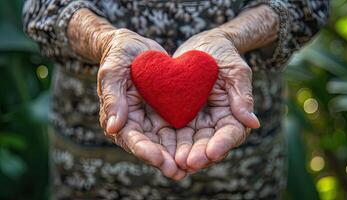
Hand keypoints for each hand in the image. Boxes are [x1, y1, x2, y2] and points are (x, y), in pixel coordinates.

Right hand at [97, 28, 185, 179]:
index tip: (160, 159)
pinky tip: (201, 146)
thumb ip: (112, 98)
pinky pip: (178, 128)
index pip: (131, 139)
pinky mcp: (167, 112)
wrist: (136, 46)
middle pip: (151, 146)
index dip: (145, 150)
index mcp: (119, 117)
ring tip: (194, 165)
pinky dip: (187, 139)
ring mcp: (152, 119)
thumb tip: (112, 128)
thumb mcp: (113, 71)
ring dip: (178, 154)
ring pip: (166, 142)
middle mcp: (136, 123)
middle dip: (165, 159)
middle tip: (180, 171)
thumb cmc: (119, 54)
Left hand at [173, 29, 259, 171]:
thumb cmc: (222, 54)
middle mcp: (214, 122)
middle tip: (189, 163)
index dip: (222, 144)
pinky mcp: (179, 117)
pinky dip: (169, 143)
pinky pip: (174, 132)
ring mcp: (196, 121)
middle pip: (209, 144)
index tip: (212, 153)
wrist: (201, 46)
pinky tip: (161, 151)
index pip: (230, 133)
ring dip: (184, 154)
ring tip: (175, 163)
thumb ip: (242, 96)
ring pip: (191, 143)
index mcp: (232, 114)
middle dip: (200, 155)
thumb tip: (254, 123)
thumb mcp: (236, 71)